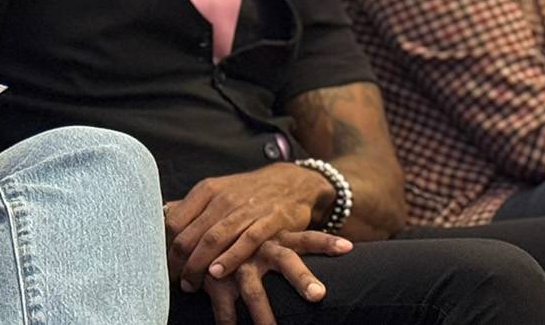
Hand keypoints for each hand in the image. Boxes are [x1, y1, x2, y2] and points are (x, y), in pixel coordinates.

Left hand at [166, 165, 331, 290]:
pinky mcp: (270, 220)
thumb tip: (161, 217)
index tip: (162, 263)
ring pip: (214, 238)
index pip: (175, 220)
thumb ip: (191, 206)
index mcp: (206, 190)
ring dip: (198, 264)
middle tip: (174, 280)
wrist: (290, 181)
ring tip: (191, 283)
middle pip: (191, 233)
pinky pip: (246, 241)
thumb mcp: (217, 191)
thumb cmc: (248, 192)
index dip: (165, 245)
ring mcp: (247, 209)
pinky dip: (230, 258)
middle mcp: (223, 198)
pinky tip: (218, 273)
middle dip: (179, 261)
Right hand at [202, 232, 352, 324]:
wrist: (195, 228)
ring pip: (254, 291)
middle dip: (303, 279)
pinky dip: (229, 322)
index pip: (307, 237)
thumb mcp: (262, 231)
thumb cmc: (238, 235)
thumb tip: (329, 253)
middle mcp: (259, 247)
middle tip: (319, 295)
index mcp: (275, 235)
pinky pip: (225, 308)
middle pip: (286, 261)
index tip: (348, 247)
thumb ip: (286, 242)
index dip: (327, 241)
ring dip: (265, 315)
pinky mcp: (216, 279)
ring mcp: (238, 263)